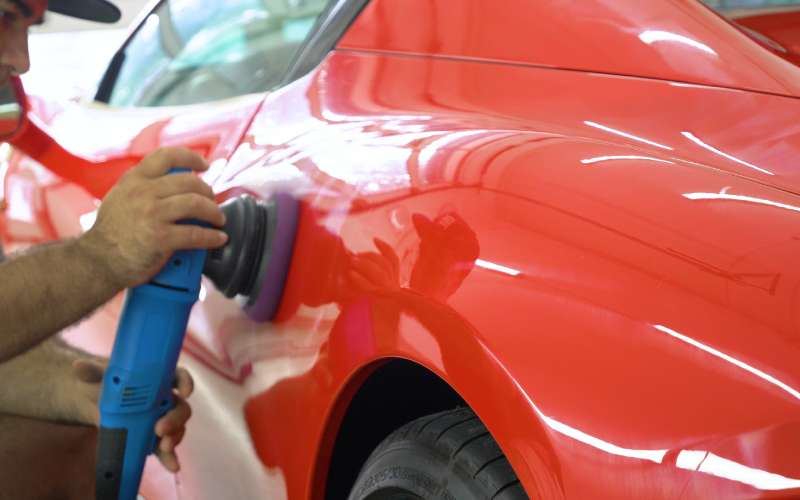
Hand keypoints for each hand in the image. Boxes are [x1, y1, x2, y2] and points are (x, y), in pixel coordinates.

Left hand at [71, 359, 193, 472]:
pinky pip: (167, 446)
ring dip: (174, 437)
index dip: (186, 383)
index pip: (179, 377)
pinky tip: (171, 465)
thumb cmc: (106, 383)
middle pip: (180, 407)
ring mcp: (162, 418)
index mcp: (159, 378)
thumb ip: (93, 371)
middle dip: (175, 418)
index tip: (184, 392)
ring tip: (163, 446)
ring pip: (177, 427)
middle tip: (161, 428)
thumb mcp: (100, 376)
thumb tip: (78, 367)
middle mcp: (166, 397)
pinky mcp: (155, 436)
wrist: (97, 401)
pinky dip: (170, 456)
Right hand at [83, 147, 227, 288]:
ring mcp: (152, 214)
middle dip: (207, 191)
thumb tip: (172, 181)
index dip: (190, 157)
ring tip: (218, 219)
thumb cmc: (111, 232)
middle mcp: (143, 193)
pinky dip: (212, 237)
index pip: (166, 156)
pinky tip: (218, 239)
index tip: (204, 165)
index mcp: (134, 180)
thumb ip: (142, 186)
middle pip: (189, 181)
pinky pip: (195, 234)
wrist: (97, 261)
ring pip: (196, 204)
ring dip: (214, 212)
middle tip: (212, 201)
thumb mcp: (120, 197)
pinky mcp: (160, 238)